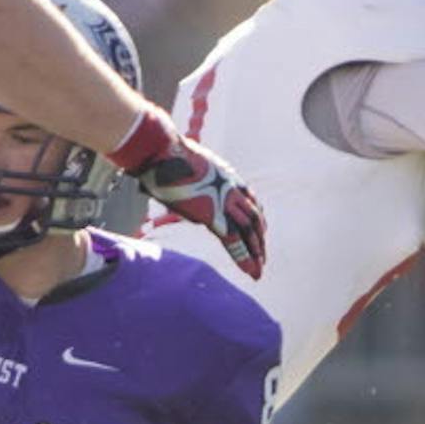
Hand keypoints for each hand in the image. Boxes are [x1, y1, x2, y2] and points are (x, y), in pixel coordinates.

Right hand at [113, 111, 266, 279]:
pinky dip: (244, 258)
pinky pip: (234, 241)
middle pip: (253, 217)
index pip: (250, 199)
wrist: (162, 152)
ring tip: (258, 270)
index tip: (260, 230)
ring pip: (248, 231)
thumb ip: (188, 181)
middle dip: (258, 238)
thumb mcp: (185, 167)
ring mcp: (224, 200)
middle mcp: (231, 188)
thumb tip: (173, 193)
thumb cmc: (164, 156)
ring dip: (255, 252)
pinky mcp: (213, 214)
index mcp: (227, 175)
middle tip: (262, 255)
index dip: (256, 217)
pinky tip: (250, 271)